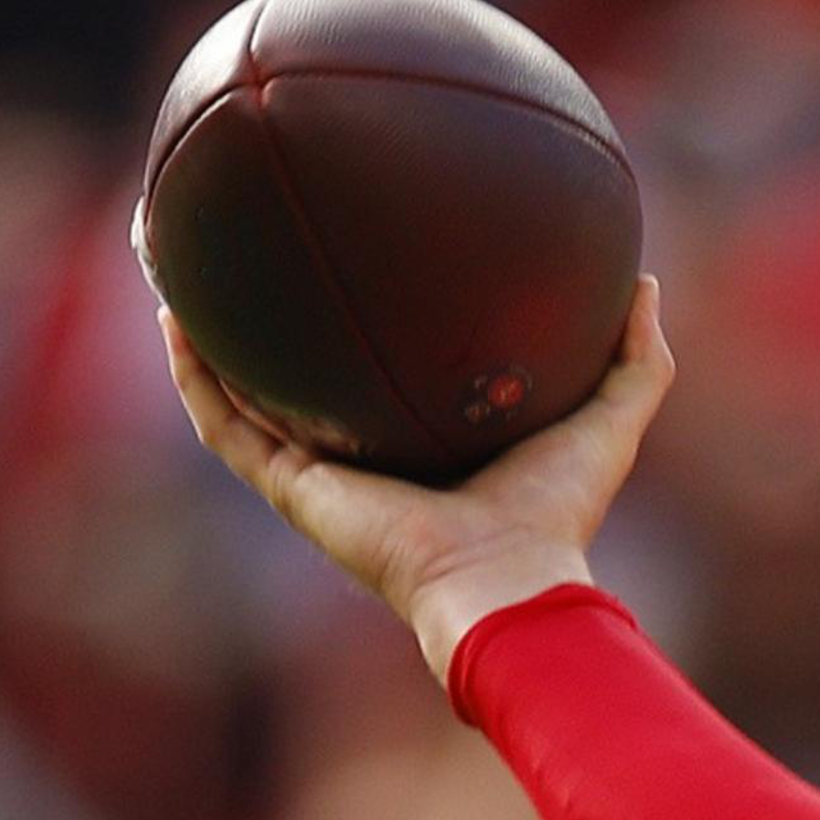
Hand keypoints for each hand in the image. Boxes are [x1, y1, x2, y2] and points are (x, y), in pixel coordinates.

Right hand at [160, 276, 673, 673]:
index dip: (361, 318)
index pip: (383, 371)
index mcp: (430, 440)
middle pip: (298, 376)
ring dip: (202, 334)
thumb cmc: (559, 510)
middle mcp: (367, 455)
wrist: (505, 576)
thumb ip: (637, 358)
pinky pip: (226, 425)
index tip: (347, 252)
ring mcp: (321, 473)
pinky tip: (172, 316)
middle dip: (263, 316)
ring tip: (173, 264)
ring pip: (242, 393)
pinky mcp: (292, 488)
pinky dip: (193, 376)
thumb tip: (646, 282)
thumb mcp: (610, 418)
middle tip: (240, 243)